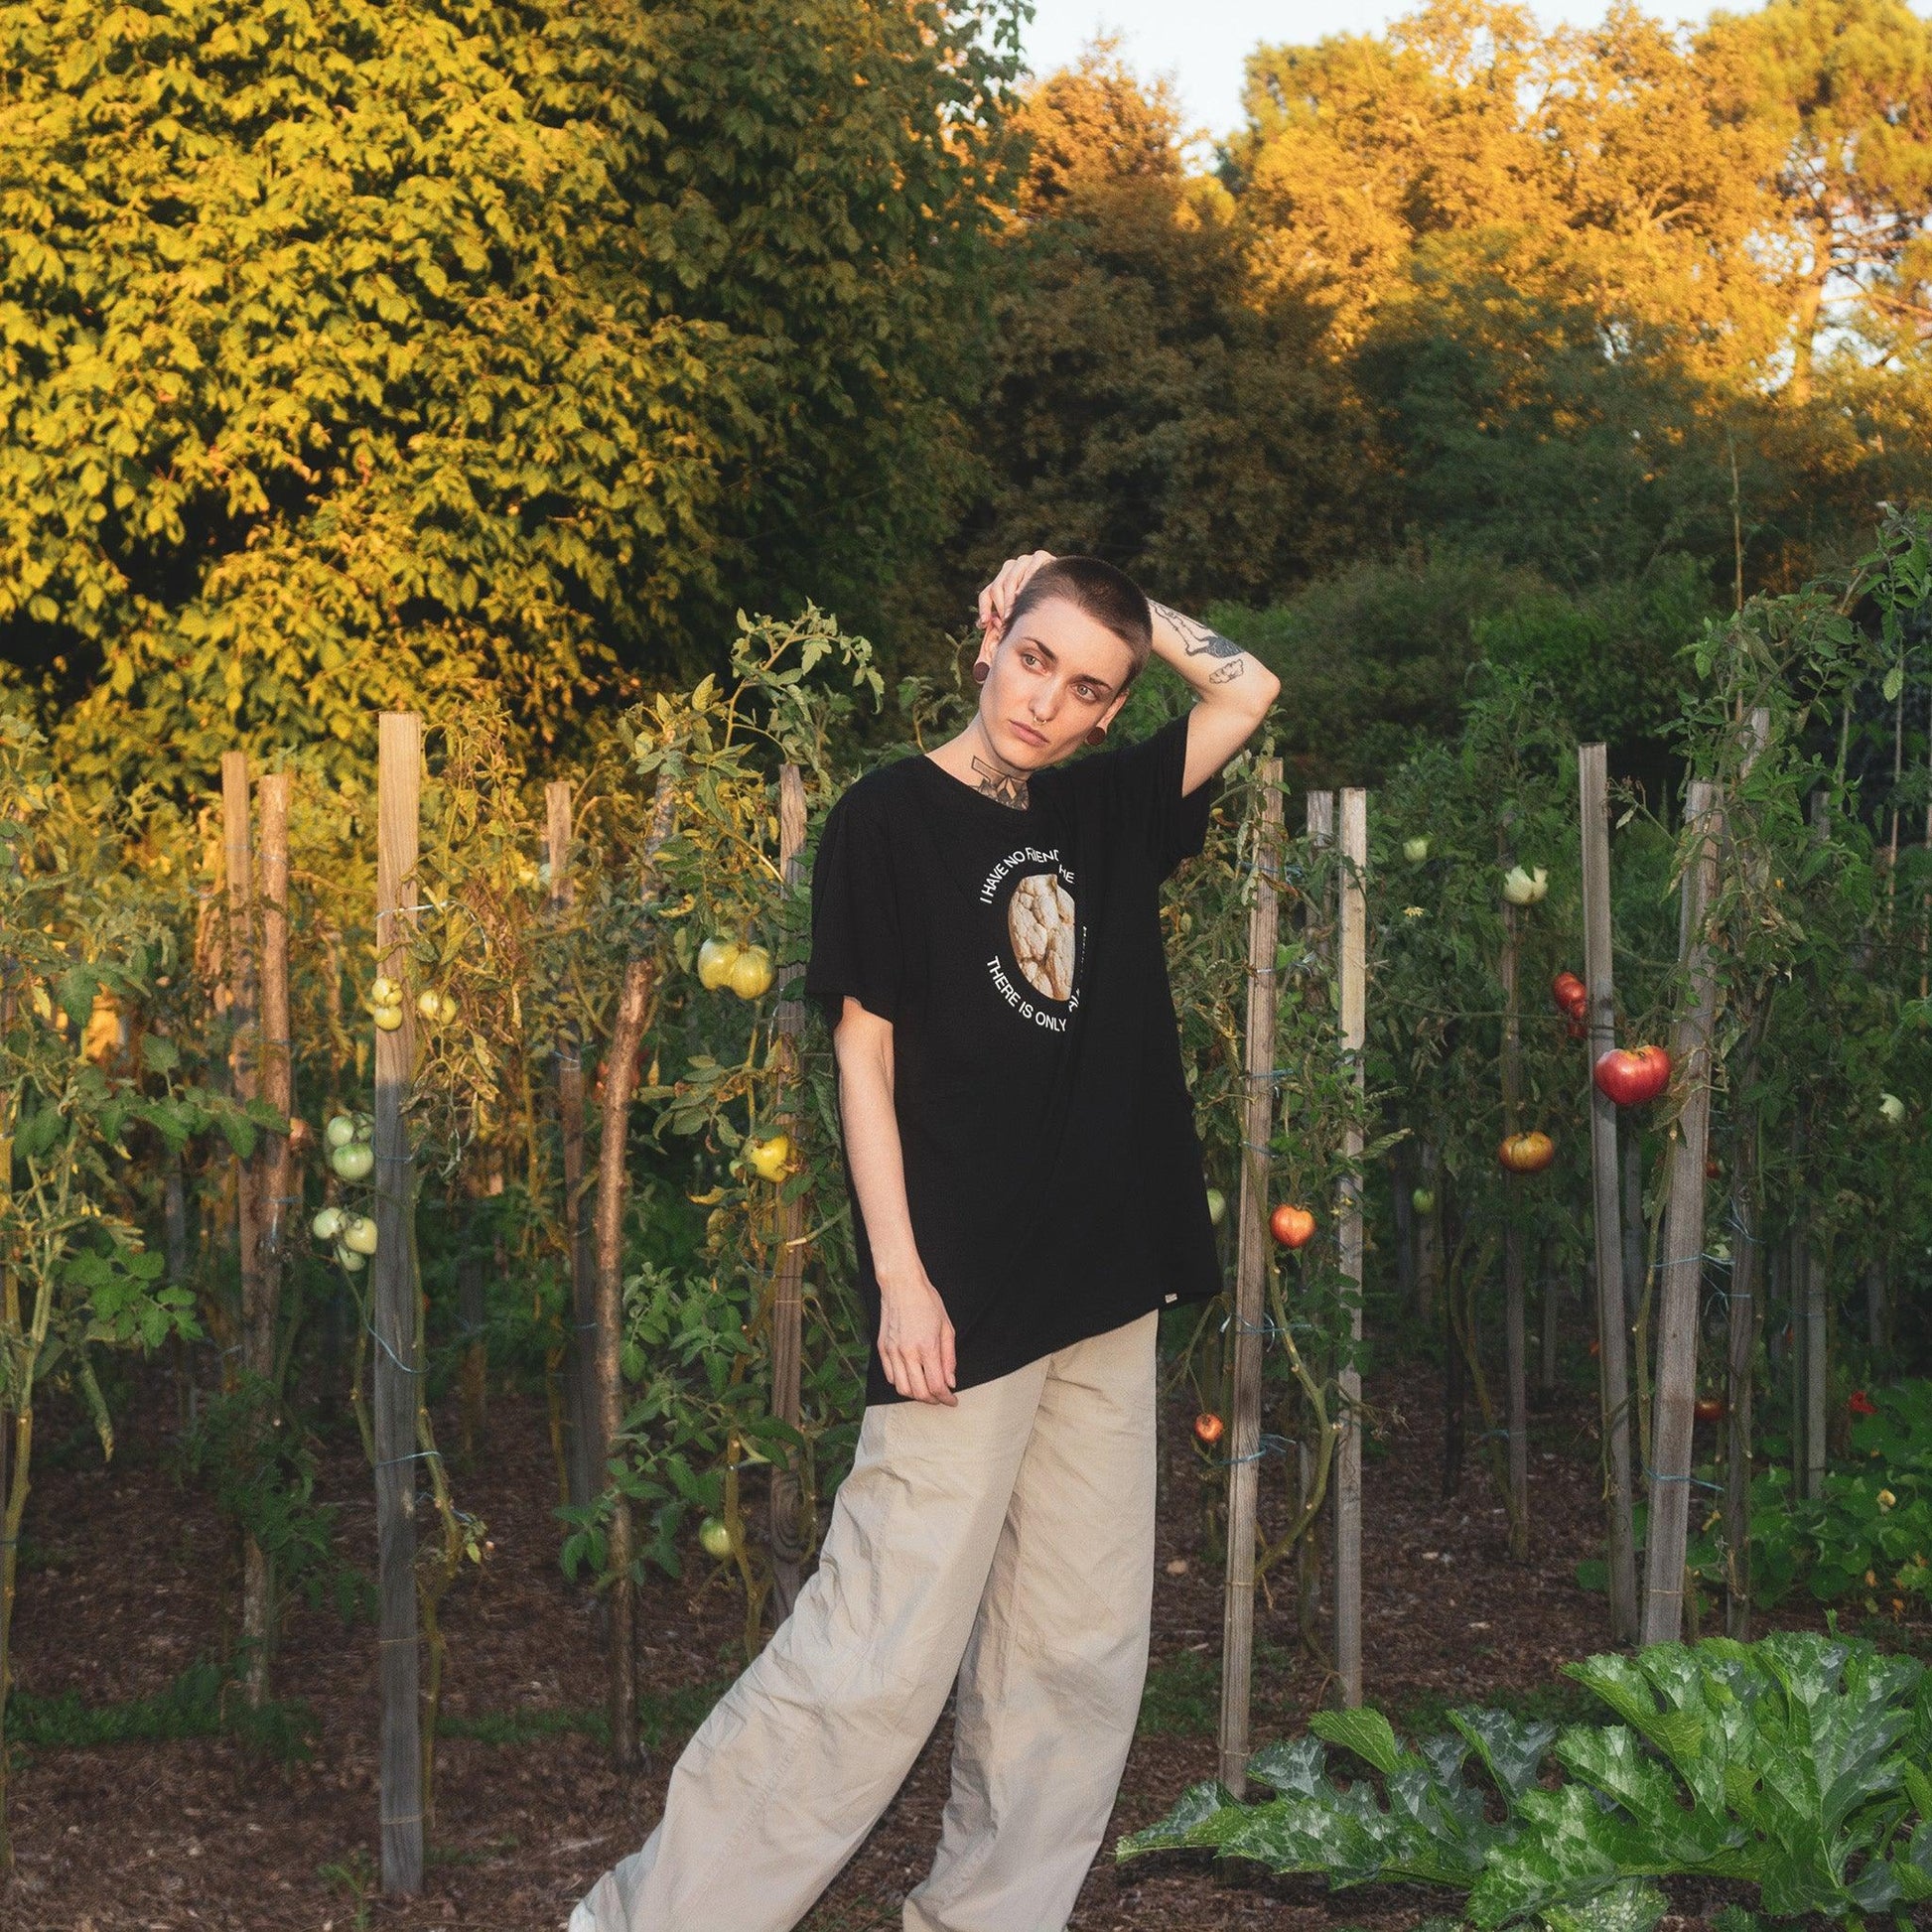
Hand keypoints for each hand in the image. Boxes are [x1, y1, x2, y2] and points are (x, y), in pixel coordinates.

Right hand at [876, 1272, 957, 1404]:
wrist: (901, 1285)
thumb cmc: (927, 1301)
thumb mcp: (947, 1327)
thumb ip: (949, 1358)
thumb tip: (950, 1381)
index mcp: (927, 1347)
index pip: (936, 1386)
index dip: (946, 1398)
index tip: (952, 1400)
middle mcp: (908, 1353)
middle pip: (919, 1393)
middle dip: (933, 1400)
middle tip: (941, 1397)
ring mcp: (892, 1352)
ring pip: (901, 1389)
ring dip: (916, 1395)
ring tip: (926, 1389)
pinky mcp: (882, 1349)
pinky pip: (890, 1377)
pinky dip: (901, 1383)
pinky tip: (911, 1377)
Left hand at [977, 550, 1055, 647]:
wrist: (1070, 589)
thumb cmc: (1043, 605)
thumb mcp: (1021, 612)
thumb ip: (1002, 617)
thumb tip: (980, 623)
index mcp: (1003, 579)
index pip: (987, 593)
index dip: (983, 608)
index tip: (984, 622)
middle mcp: (1011, 566)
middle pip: (997, 587)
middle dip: (1001, 606)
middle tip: (1006, 621)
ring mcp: (1025, 559)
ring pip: (1010, 579)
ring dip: (1011, 598)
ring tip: (1014, 612)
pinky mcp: (1041, 556)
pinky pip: (1030, 568)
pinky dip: (1027, 581)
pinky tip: (1026, 594)